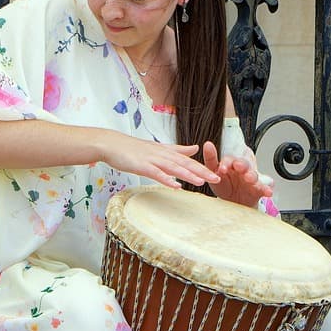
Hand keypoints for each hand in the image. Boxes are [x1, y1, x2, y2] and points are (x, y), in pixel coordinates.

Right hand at [97, 134, 219, 188]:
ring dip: (188, 175)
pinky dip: (166, 179)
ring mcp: (152, 160)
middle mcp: (163, 154)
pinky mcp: (142, 166)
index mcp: (167, 151)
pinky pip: (156, 174)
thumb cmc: (133, 148)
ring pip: (173, 168)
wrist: (112, 144)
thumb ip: (178, 149)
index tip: (217, 174)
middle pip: (185, 163)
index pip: (188, 160)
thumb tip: (195, 148)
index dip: (203, 167)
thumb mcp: (159, 148)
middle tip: (217, 179)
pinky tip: (175, 185)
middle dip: (202, 172)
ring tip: (202, 182)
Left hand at [200, 142, 273, 207]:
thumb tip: (208, 144)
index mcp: (231, 164)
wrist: (233, 202)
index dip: (226, 163)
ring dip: (252, 176)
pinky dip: (267, 190)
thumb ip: (211, 160)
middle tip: (238, 166)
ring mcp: (251, 179)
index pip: (230, 160)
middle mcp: (242, 169)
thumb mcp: (214, 174)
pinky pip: (264, 188)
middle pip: (244, 164)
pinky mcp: (258, 190)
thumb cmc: (224, 186)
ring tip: (250, 178)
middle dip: (242, 165)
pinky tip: (268, 192)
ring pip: (254, 175)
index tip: (222, 168)